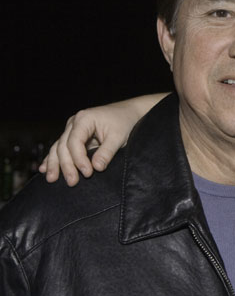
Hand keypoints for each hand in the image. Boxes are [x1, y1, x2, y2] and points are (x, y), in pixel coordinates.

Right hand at [39, 94, 165, 185]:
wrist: (129, 112)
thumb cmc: (125, 122)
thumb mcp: (119, 137)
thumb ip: (107, 152)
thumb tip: (97, 168)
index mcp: (84, 119)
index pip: (75, 142)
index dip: (79, 159)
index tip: (87, 173)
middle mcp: (74, 123)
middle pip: (64, 146)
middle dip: (66, 165)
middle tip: (72, 182)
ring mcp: (72, 129)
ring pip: (58, 147)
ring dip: (54, 164)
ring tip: (52, 179)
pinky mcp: (75, 136)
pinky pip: (61, 148)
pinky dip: (53, 158)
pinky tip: (44, 169)